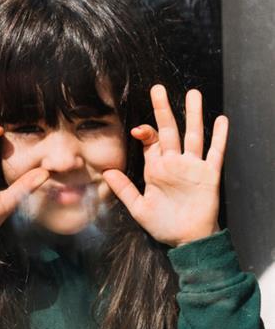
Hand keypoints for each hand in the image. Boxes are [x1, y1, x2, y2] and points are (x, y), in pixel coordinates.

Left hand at [102, 85, 227, 247]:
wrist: (186, 240)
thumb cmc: (162, 225)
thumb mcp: (138, 208)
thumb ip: (124, 190)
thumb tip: (106, 172)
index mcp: (156, 168)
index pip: (151, 141)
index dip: (145, 131)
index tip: (138, 129)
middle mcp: (174, 163)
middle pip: (170, 130)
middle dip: (164, 109)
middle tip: (158, 88)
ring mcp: (192, 167)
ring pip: (193, 135)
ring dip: (194, 115)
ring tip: (193, 94)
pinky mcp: (209, 175)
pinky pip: (215, 152)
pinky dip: (219, 137)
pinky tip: (221, 120)